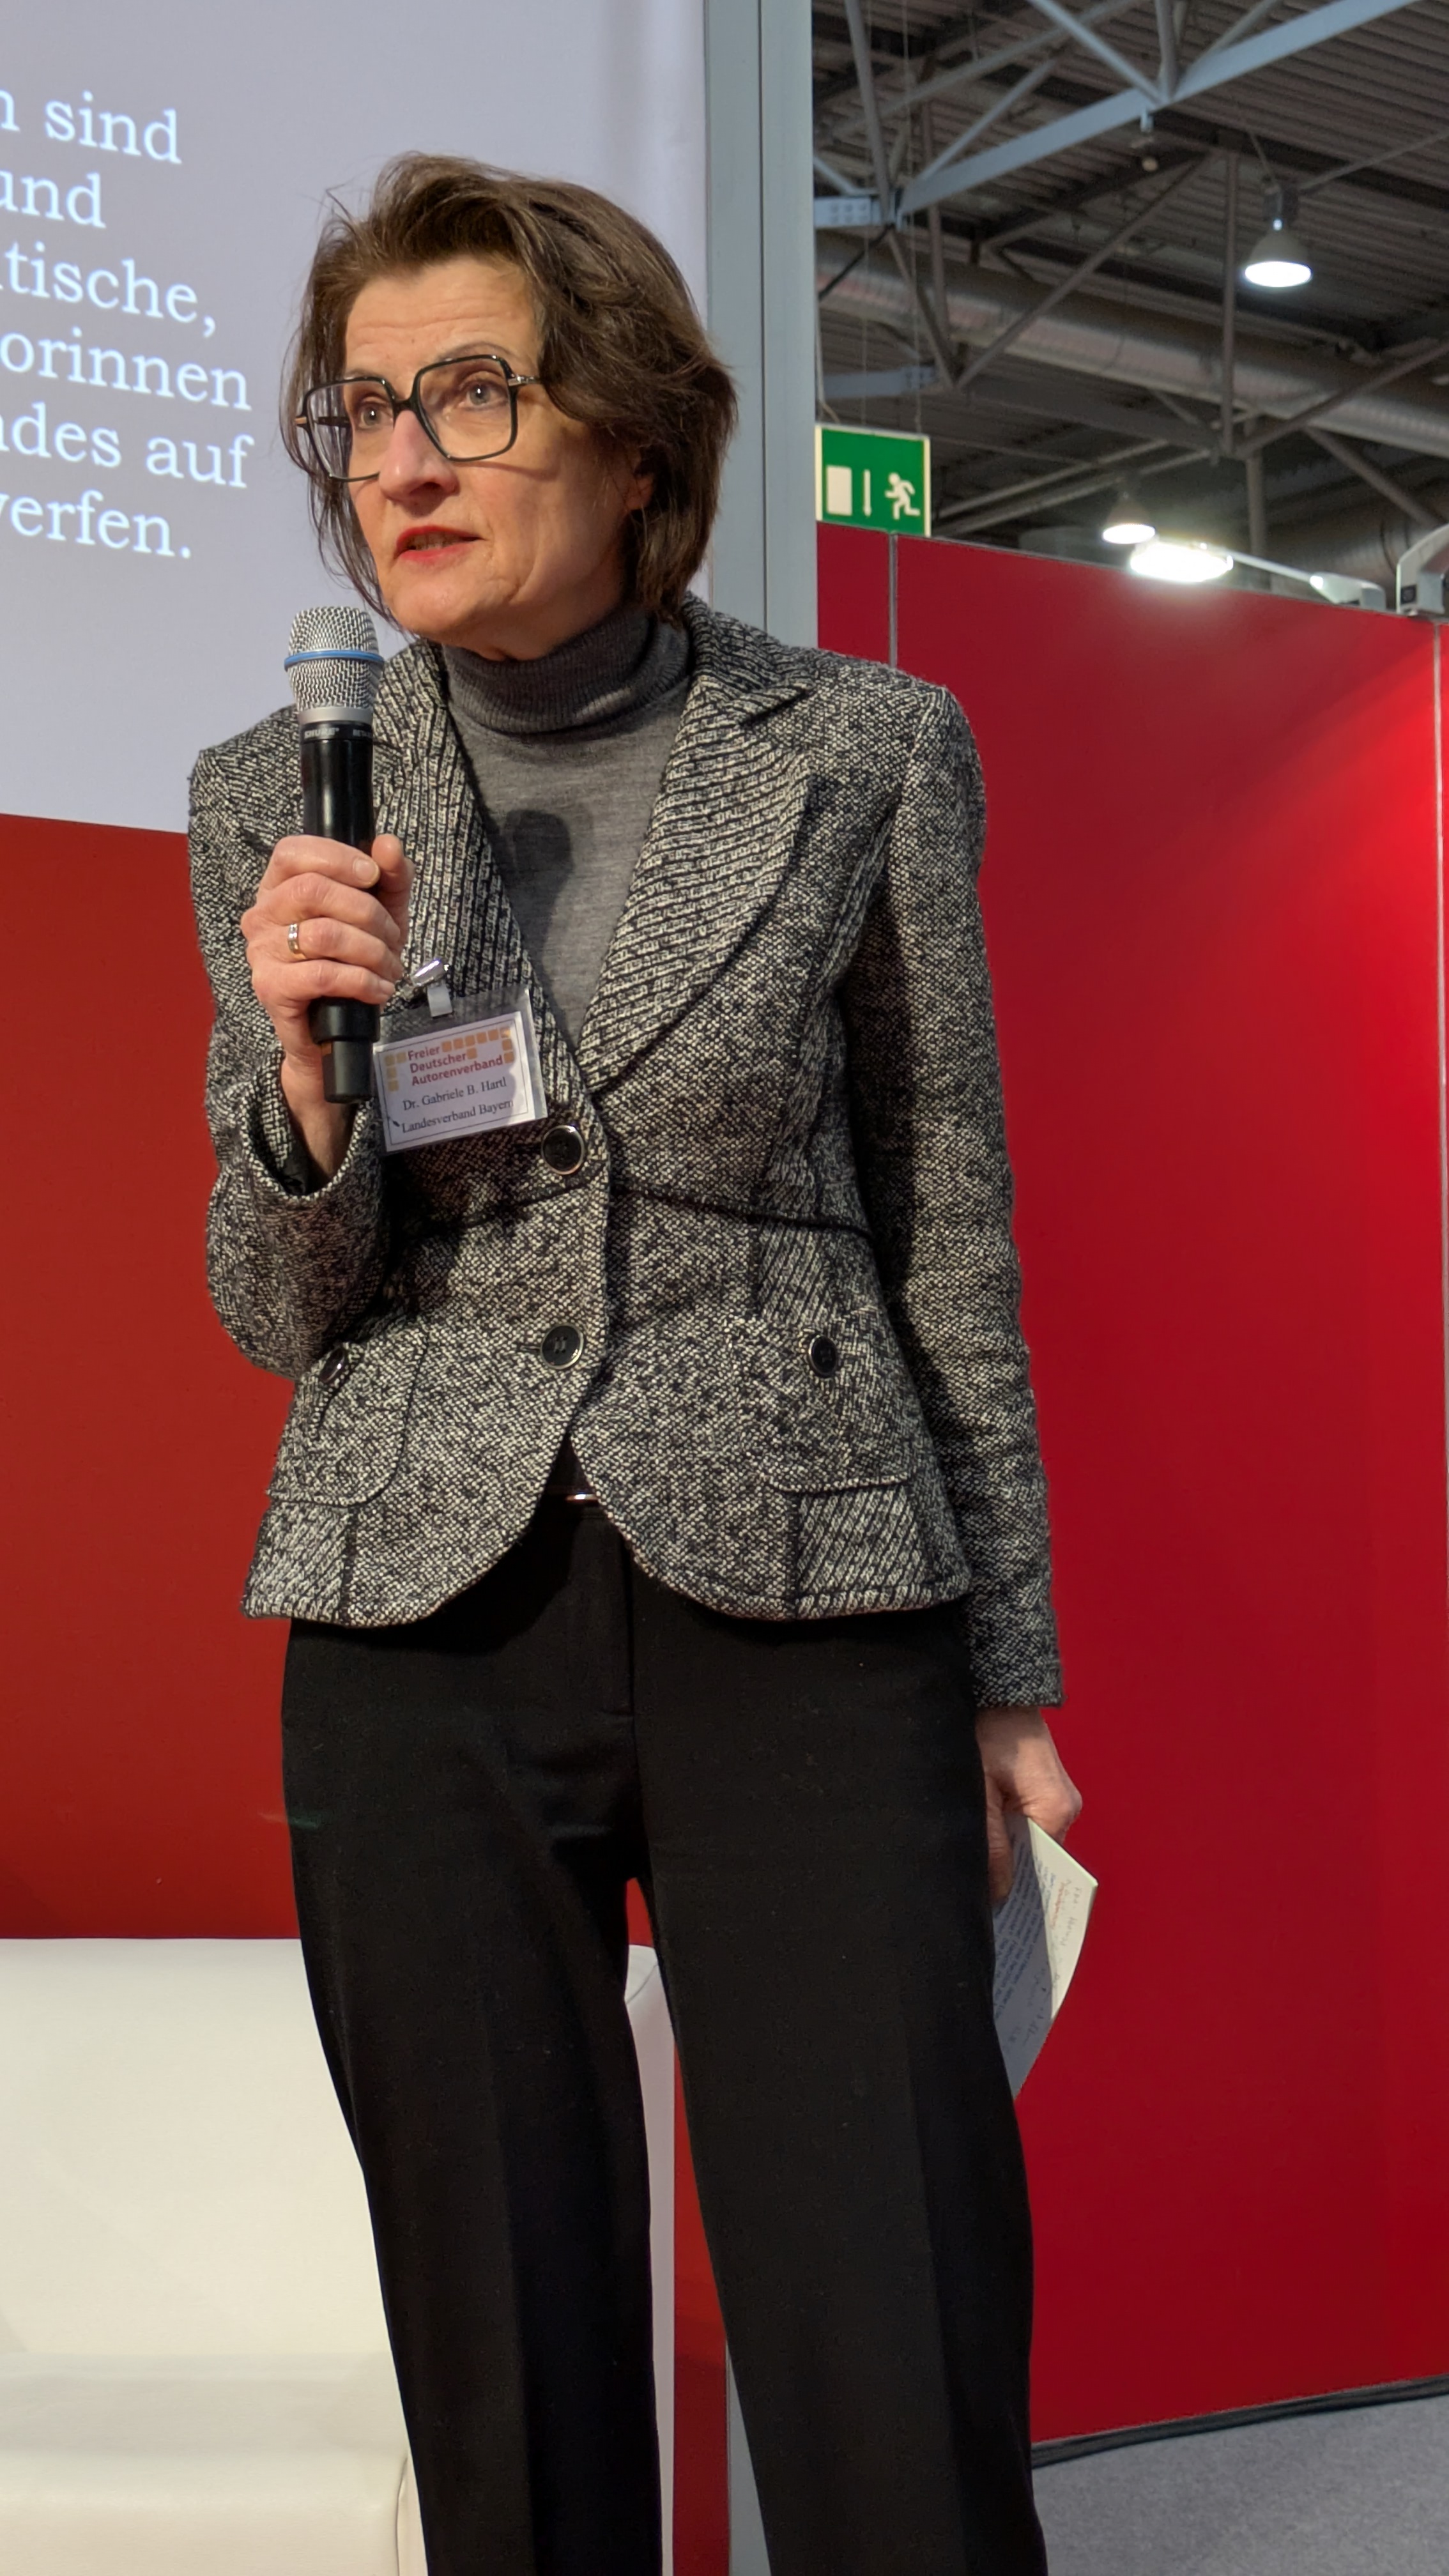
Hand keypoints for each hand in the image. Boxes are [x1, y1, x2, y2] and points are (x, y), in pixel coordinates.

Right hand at [243, 832, 411, 1176]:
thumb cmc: (351, 964)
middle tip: (393, 938)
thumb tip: (389, 845)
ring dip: (371, 951)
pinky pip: (322, 975)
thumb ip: (389, 878)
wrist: (332, 1032)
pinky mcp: (271, 988)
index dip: (336, 857)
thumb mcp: (380, 914)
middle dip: (367, 913)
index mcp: (279, 888)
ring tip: (390, 967)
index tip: (373, 875)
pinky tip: (378, 988)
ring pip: (324, 935)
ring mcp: (261, 952)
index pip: (292, 852)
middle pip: (312, 891)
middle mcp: (262, 915)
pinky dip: (361, 980)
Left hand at [975, 1707, 1081, 1904]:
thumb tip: (999, 1895)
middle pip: (1038, 1859)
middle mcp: (1065, 1807)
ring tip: (978, 1875)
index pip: (1041, 1870)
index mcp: (1055, 1810)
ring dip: (1007, 1854)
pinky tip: (985, 1841)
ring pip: (1031, 1842)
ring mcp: (1058, 1797)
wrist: (996, 1689)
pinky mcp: (1044, 1788)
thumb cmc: (985, 1732)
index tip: (999, 1919)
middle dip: (1012, 1878)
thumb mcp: (978, 1791)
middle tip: (981, 1904)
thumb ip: (989, 1844)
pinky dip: (1009, 1834)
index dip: (1019, 1894)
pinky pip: (1029, 1823)